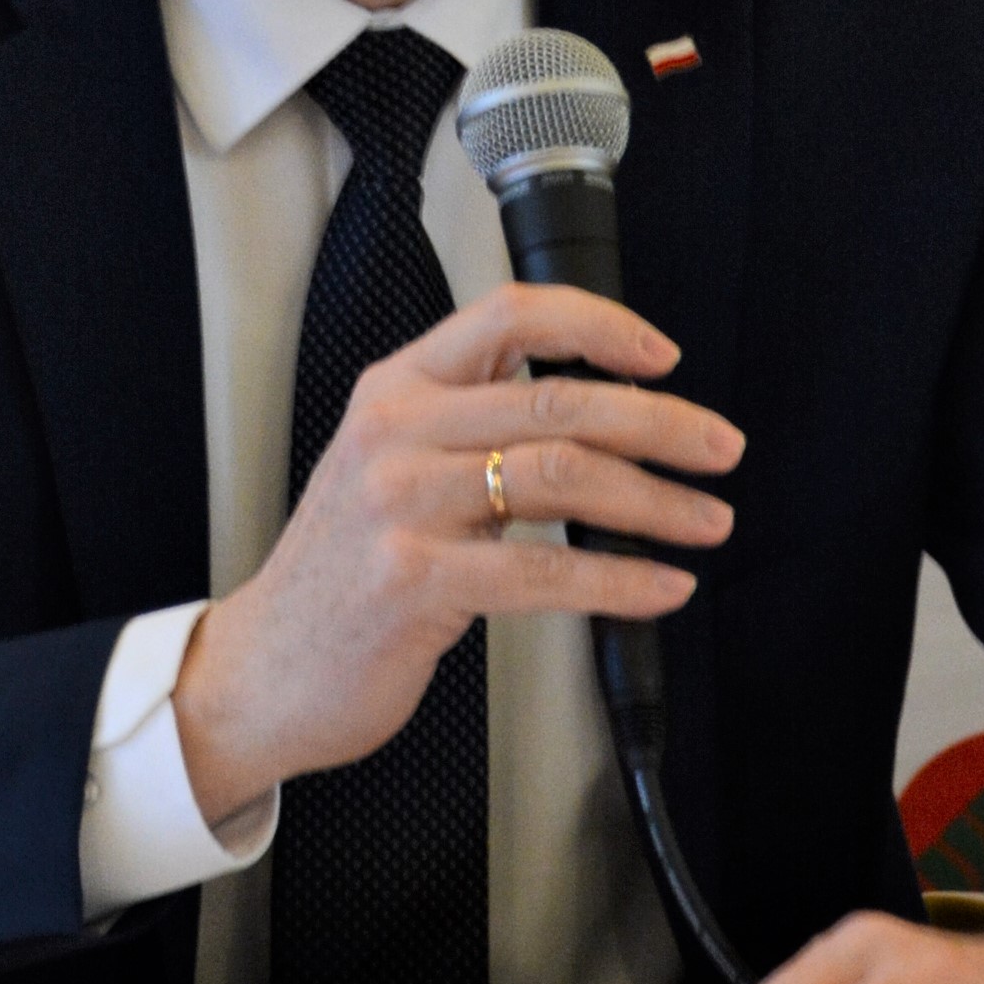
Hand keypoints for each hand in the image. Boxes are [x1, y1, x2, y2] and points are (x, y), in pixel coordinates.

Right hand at [172, 286, 739, 827]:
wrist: (262, 668)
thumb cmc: (342, 572)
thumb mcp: (388, 466)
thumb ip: (467, 425)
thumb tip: (587, 404)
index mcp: (395, 387)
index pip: (509, 315)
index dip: (598, 324)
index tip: (661, 353)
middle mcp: (396, 431)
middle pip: (558, 400)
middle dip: (661, 423)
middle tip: (720, 448)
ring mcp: (402, 504)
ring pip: (562, 475)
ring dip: (656, 501)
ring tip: (705, 521)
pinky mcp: (416, 581)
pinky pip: (545, 570)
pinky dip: (620, 579)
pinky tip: (660, 589)